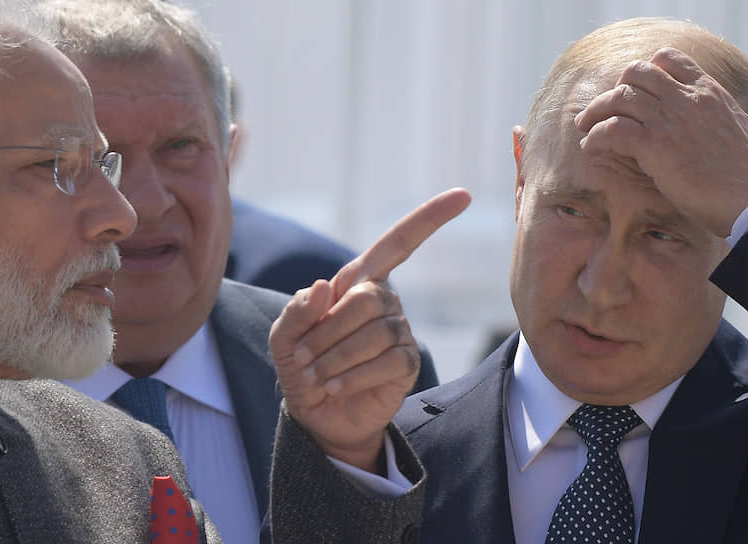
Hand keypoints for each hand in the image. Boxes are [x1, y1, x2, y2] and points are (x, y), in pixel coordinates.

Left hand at [269, 188, 471, 471]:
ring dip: (336, 358)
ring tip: (316, 376)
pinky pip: (388, 362)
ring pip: (377, 333)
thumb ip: (297, 310)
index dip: (429, 218)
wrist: (317, 414)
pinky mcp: (406, 364)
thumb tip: (326, 286)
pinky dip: (355, 376)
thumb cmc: (301, 365)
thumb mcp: (284, 337)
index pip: (399, 243)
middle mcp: (385, 301)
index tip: (463, 195)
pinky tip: (336, 387)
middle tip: (304, 358)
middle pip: (368, 299)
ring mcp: (399, 332)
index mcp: (358, 282)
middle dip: (328, 332)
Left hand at [573, 47, 747, 237]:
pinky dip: (595, 137)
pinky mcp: (655, 145)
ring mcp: (670, 118)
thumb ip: (713, 120)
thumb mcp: (734, 131)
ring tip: (586, 128)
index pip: (668, 59)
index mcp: (709, 91)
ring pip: (618, 96)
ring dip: (595, 112)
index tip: (634, 92)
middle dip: (614, 90)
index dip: (645, 72)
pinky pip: (611, 129)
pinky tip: (591, 148)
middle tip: (603, 112)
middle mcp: (687, 97)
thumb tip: (703, 132)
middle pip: (636, 72)